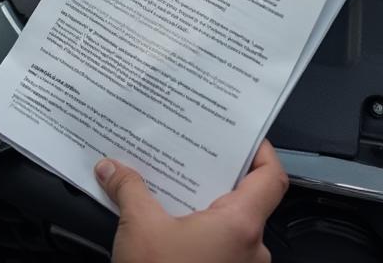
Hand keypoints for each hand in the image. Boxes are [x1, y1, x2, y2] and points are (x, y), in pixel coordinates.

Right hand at [95, 141, 287, 262]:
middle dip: (215, 172)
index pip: (271, 178)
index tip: (241, 134)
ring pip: (229, 222)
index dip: (261, 150)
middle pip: (246, 197)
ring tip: (171, 182)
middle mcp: (250, 248)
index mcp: (240, 224)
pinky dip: (197, 227)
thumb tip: (110, 168)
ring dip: (203, 202)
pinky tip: (167, 218)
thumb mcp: (139, 226)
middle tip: (191, 149)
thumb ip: (129, 188)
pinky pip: (217, 244)